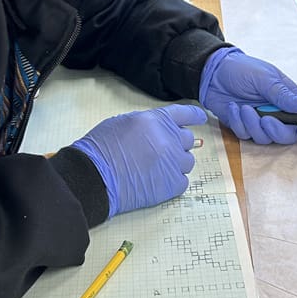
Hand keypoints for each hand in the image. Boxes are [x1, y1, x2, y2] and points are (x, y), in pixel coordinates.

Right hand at [72, 105, 206, 216]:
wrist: (95, 177)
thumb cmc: (101, 148)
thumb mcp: (122, 122)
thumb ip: (147, 123)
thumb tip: (158, 129)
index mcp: (156, 120)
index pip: (184, 113)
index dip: (194, 115)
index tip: (201, 117)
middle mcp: (169, 139)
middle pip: (187, 139)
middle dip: (177, 144)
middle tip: (161, 152)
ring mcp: (173, 162)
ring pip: (187, 161)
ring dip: (176, 163)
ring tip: (156, 169)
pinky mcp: (172, 184)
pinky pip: (183, 181)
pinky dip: (173, 181)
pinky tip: (157, 182)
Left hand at [199, 48, 296, 144]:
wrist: (213, 73)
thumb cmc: (242, 69)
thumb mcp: (264, 78)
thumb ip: (283, 94)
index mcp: (289, 98)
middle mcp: (279, 113)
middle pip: (289, 135)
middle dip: (277, 131)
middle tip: (266, 120)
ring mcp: (262, 121)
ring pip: (266, 139)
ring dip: (253, 125)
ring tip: (243, 107)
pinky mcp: (245, 127)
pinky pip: (246, 136)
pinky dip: (239, 123)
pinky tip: (233, 108)